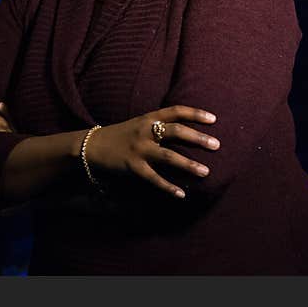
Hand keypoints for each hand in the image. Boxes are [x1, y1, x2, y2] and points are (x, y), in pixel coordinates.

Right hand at [86, 105, 219, 198]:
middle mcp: (144, 131)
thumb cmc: (120, 135)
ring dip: (188, 164)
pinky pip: (154, 178)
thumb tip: (185, 132)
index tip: (213, 119)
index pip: (175, 112)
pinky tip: (181, 194)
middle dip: (197, 138)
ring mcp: (138, 149)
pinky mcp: (132, 166)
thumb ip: (158, 126)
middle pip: (175, 131)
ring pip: (168, 156)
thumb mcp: (138, 124)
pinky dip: (168, 187)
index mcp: (147, 118)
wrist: (91, 145)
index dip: (195, 114)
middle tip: (216, 145)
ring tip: (206, 172)